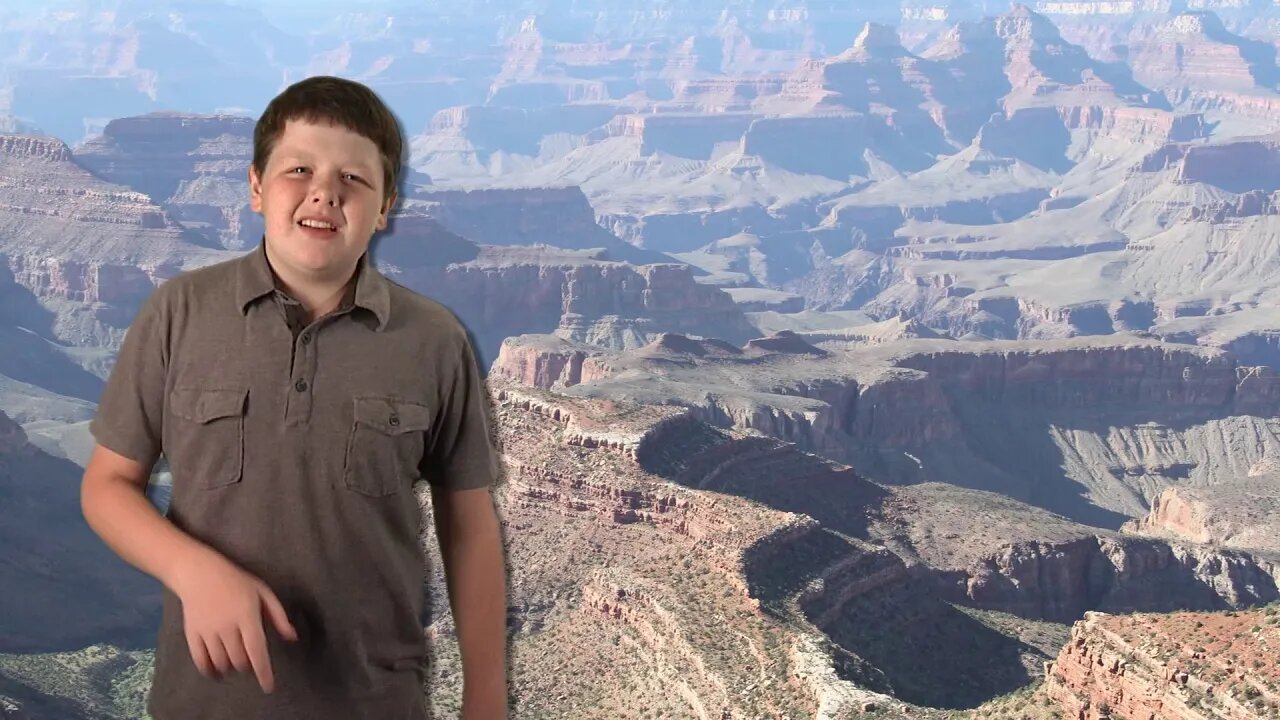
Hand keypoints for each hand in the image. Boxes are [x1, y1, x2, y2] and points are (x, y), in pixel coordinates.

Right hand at [171, 550, 298, 693]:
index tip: (268, 687)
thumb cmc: (236, 581)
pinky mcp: (192, 634)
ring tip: (236, 661)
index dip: (263, 672)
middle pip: (240, 660)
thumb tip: (292, 638)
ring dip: (231, 667)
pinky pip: (201, 661)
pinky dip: (210, 670)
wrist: (199, 573)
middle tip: (251, 660)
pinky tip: (216, 671)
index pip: (257, 651)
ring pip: (221, 663)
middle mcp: (227, 626)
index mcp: (247, 616)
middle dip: (248, 666)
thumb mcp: (263, 592)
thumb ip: (278, 616)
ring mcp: (208, 631)